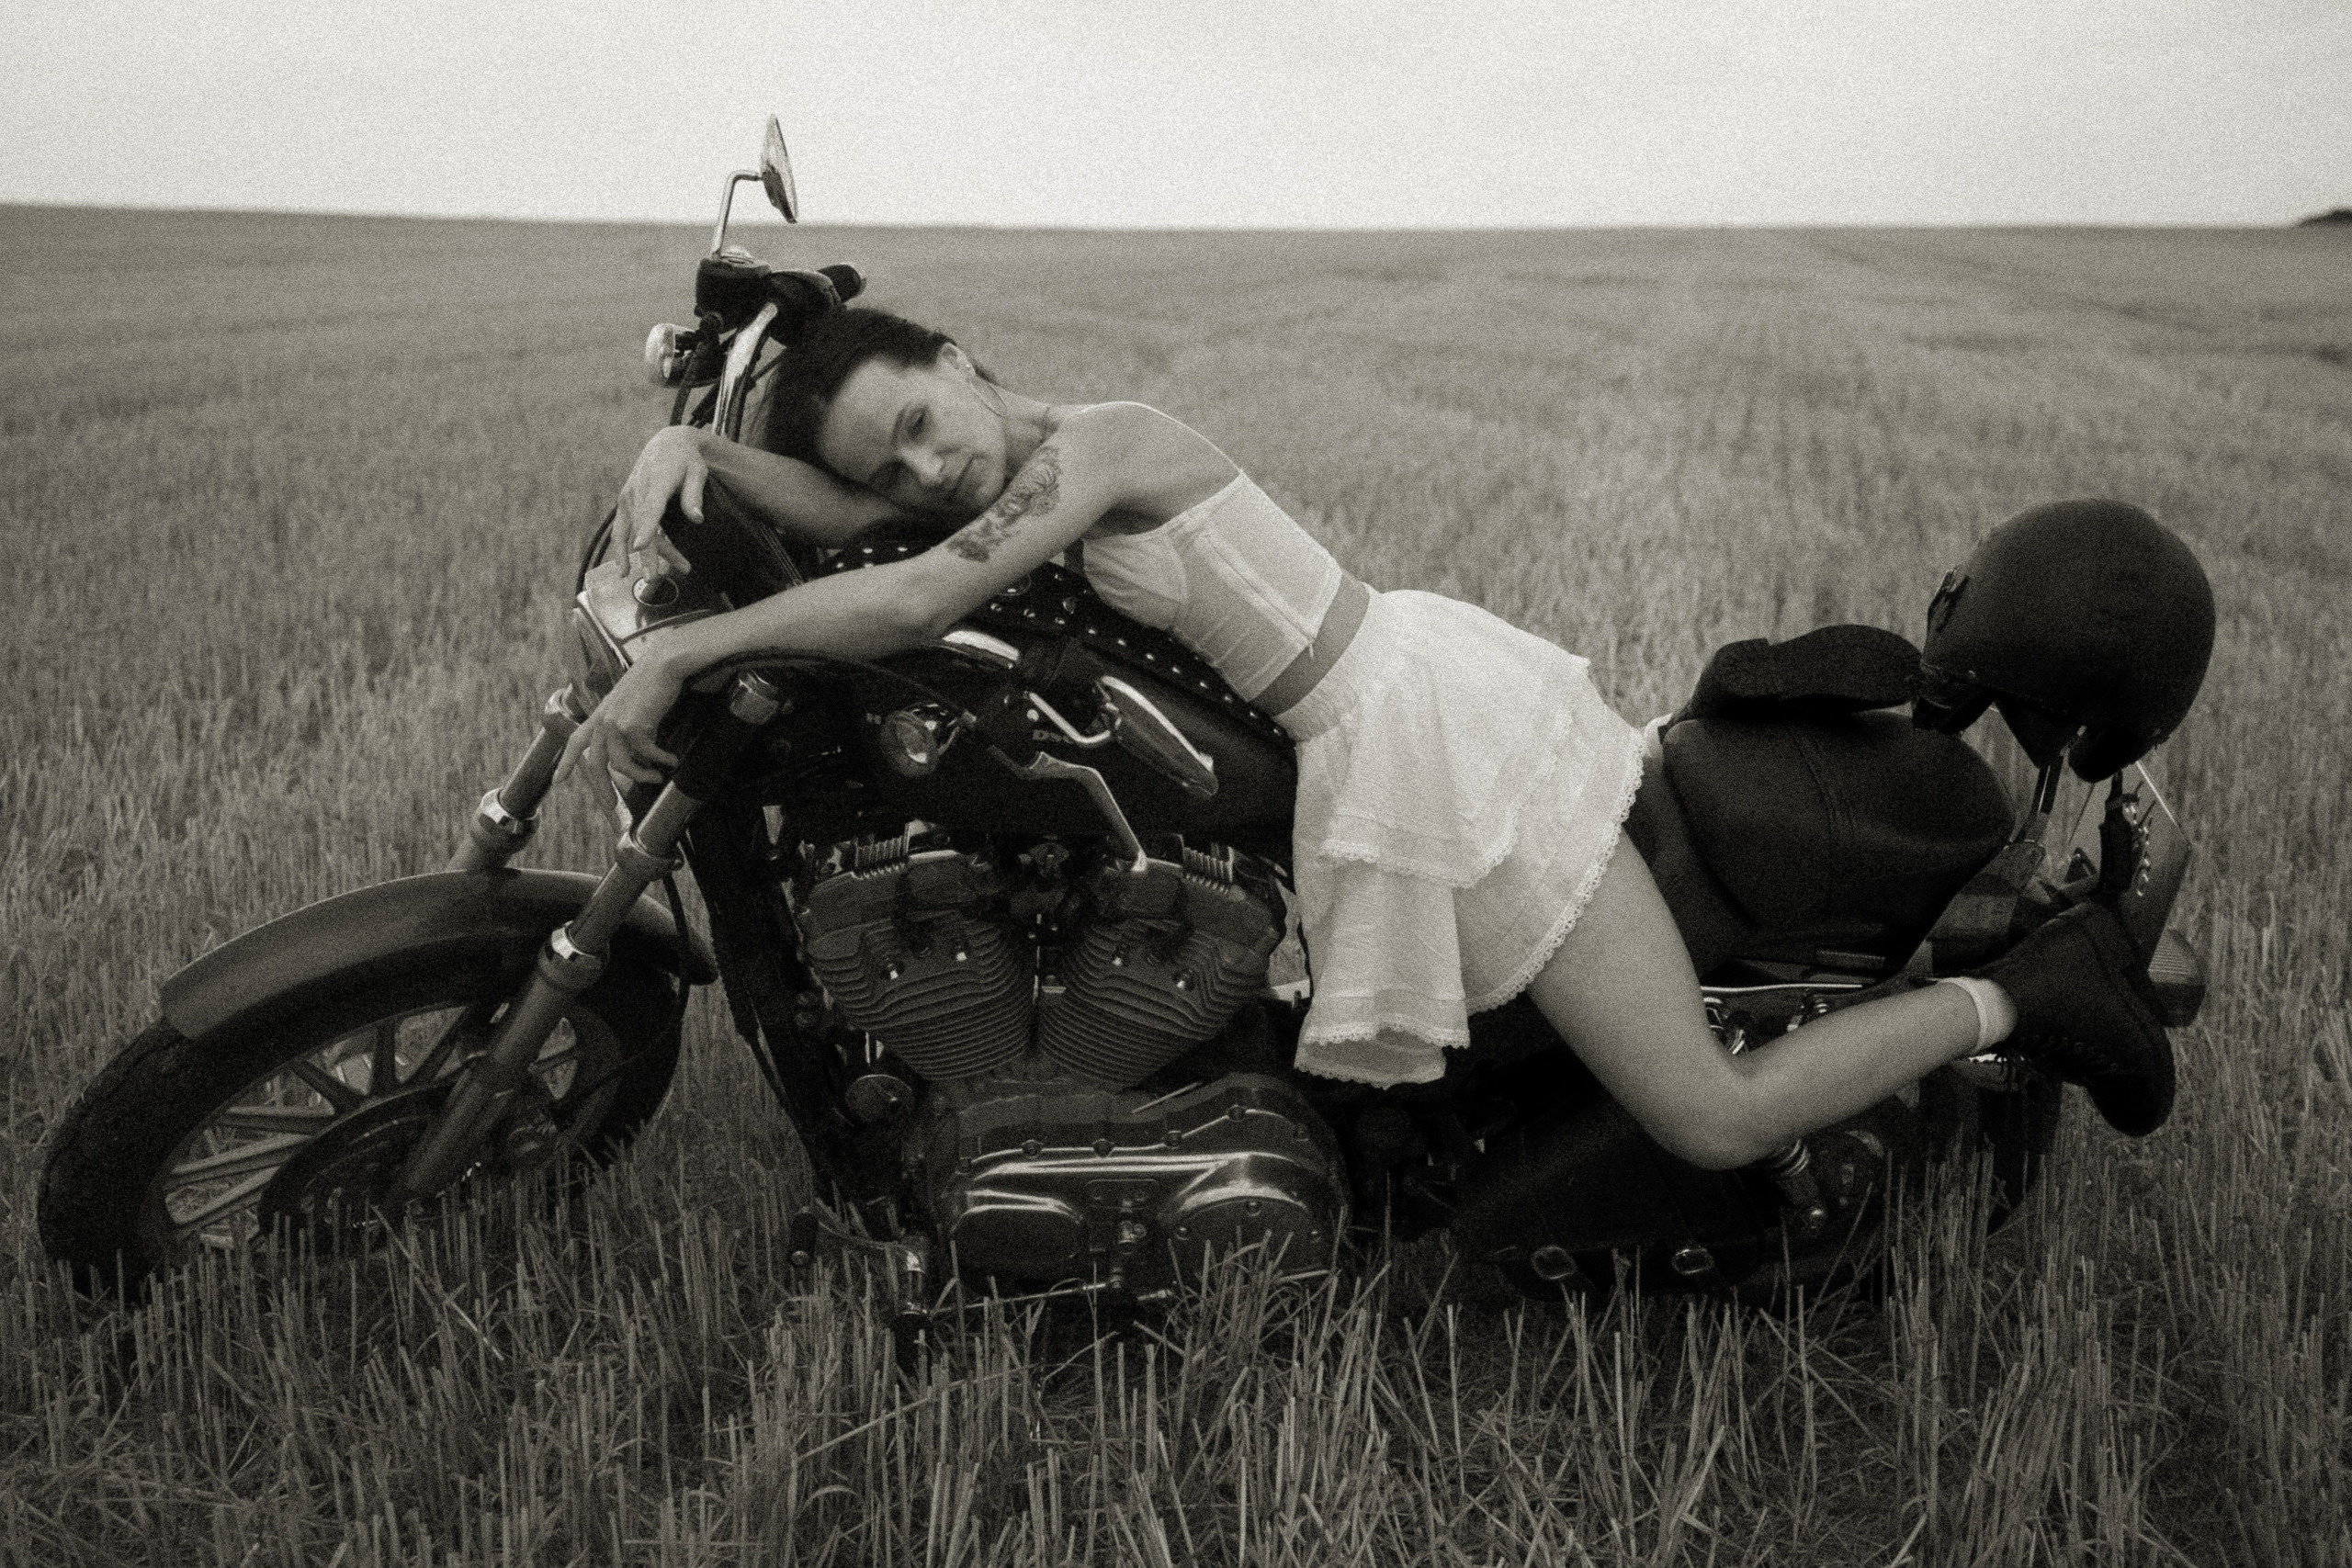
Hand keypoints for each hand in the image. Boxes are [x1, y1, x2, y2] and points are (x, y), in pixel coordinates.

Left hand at [556, 658, 686, 790]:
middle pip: (597, 763)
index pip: (576, 741)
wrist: (665, 664)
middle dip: (603, 788)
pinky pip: (647, 755)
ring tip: (658, 776)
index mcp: (600, 714)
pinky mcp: (633, 726)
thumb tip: (637, 752)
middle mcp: (603, 720)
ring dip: (643, 775)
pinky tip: (672, 760)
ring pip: (624, 765)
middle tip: (611, 805)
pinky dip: (662, 760)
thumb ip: (626, 724)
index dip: (566, 762)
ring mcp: (615, 723)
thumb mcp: (632, 703)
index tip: (557, 781)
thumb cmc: (653, 681)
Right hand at [614, 426, 709, 575]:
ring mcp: (628, 497)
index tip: (641, 546)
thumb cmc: (686, 460)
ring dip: (640, 556)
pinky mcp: (626, 503)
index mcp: (656, 481)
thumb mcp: (697, 472)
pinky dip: (623, 548)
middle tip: (655, 578)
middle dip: (647, 554)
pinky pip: (622, 529)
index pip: (651, 508)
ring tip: (651, 579)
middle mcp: (637, 490)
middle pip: (641, 526)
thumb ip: (694, 495)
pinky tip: (625, 569)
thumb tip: (697, 519)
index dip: (646, 528)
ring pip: (630, 532)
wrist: (666, 444)